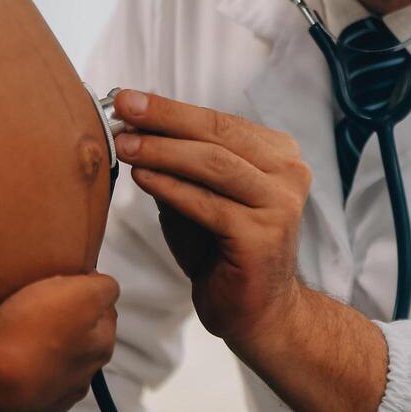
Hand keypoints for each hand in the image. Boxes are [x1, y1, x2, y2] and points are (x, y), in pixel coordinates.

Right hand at [0, 272, 118, 411]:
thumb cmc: (33, 333)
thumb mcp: (80, 293)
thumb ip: (102, 287)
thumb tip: (103, 286)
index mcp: (100, 348)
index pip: (105, 317)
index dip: (87, 298)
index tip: (64, 288)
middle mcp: (82, 380)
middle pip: (80, 348)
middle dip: (66, 333)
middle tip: (36, 314)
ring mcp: (53, 403)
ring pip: (55, 376)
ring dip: (43, 362)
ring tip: (15, 344)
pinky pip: (27, 398)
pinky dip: (20, 386)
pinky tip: (3, 374)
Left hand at [111, 90, 311, 351]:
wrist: (255, 313)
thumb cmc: (223, 254)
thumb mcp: (198, 199)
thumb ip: (179, 166)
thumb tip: (135, 124)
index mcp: (278, 156)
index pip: (220, 122)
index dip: (171, 109)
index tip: (127, 98)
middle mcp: (288, 174)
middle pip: (218, 135)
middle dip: (165, 119)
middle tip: (121, 109)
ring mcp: (280, 205)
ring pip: (213, 164)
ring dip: (163, 151)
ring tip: (124, 144)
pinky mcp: (263, 236)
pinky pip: (208, 204)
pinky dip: (171, 188)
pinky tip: (142, 178)